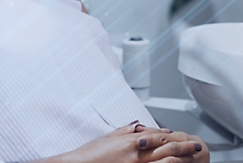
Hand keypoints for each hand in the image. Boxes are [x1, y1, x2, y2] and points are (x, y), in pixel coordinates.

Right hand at [67, 122, 207, 162]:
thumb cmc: (91, 154)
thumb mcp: (108, 137)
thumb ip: (125, 131)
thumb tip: (139, 126)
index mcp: (131, 141)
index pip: (158, 135)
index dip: (172, 135)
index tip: (181, 136)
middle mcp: (138, 154)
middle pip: (167, 148)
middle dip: (184, 146)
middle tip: (195, 146)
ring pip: (168, 162)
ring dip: (181, 159)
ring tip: (192, 158)